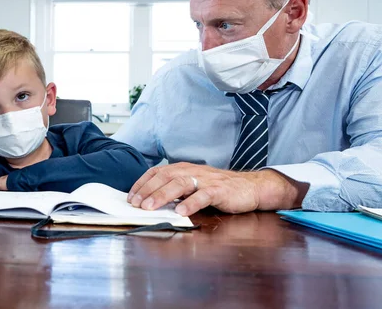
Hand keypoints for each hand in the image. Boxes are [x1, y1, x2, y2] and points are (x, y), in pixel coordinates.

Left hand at [127, 163, 305, 215]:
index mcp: (184, 169)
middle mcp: (193, 171)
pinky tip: (181, 211)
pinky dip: (191, 203)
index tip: (131, 196)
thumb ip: (176, 190)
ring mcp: (206, 180)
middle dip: (148, 190)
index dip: (143, 183)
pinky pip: (203, 196)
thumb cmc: (218, 188)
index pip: (158, 172)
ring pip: (180, 184)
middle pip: (165, 177)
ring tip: (150, 207)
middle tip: (135, 203)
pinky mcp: (220, 190)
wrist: (250, 187)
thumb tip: (152, 201)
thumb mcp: (194, 186)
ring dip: (162, 195)